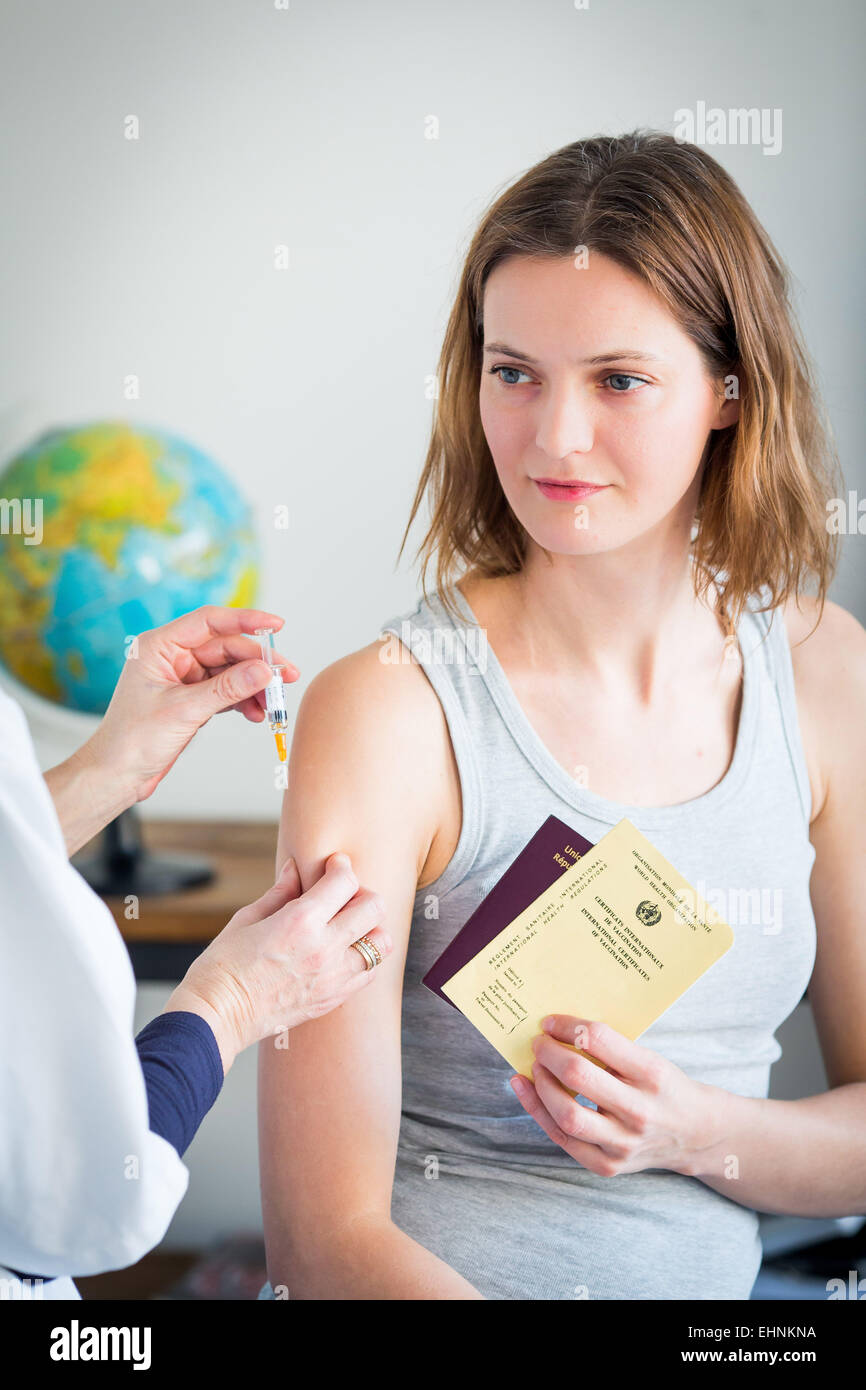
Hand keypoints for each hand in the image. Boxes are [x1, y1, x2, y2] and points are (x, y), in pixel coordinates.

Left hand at [83, 605, 297, 803]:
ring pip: (230, 671)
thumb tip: (264, 670)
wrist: (116, 775)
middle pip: (226, 648)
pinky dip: (243, 701)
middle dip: (257, 663)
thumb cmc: (132, 741)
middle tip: (286, 677)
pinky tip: (256, 713)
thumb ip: (227, 689)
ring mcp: (183, 677)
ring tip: (274, 703)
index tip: (276, 625)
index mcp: (159, 646)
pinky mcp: (191, 698)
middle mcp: (172, 656)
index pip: (210, 621)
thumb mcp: (184, 711)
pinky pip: (226, 691)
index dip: (246, 620)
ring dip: (254, 686)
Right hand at [164, 851, 391, 1072]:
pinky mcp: (332, 999)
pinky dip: (364, 958)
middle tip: (343, 897)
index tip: (334, 866)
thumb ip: (280, 892)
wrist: (217, 1017)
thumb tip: (295, 868)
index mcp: (300, 921)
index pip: (344, 882)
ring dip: (371, 928)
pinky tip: (343, 953)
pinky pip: (369, 973)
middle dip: (362, 894)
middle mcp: (324, 948)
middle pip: (374, 907)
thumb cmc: (223, 966)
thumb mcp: (247, 919)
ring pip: (382, 943)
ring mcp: (332, 977)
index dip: (341, 867)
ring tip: (349, 927)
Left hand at [509, 1015, 714, 1177]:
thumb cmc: (663, 1087)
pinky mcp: (608, 1165)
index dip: (567, 1026)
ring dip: (541, 1085)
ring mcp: (623, 1143)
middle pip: (579, 1076)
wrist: (694, 1134)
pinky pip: (563, 1139)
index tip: (550, 1021)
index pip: (598, 1040)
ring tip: (534, 1067)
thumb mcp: (650, 1059)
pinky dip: (538, 1111)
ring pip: (566, 1114)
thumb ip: (610, 1048)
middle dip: (549, 1053)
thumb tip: (557, 1029)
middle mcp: (639, 1110)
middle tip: (538, 1042)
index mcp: (652, 1074)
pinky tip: (526, 1090)